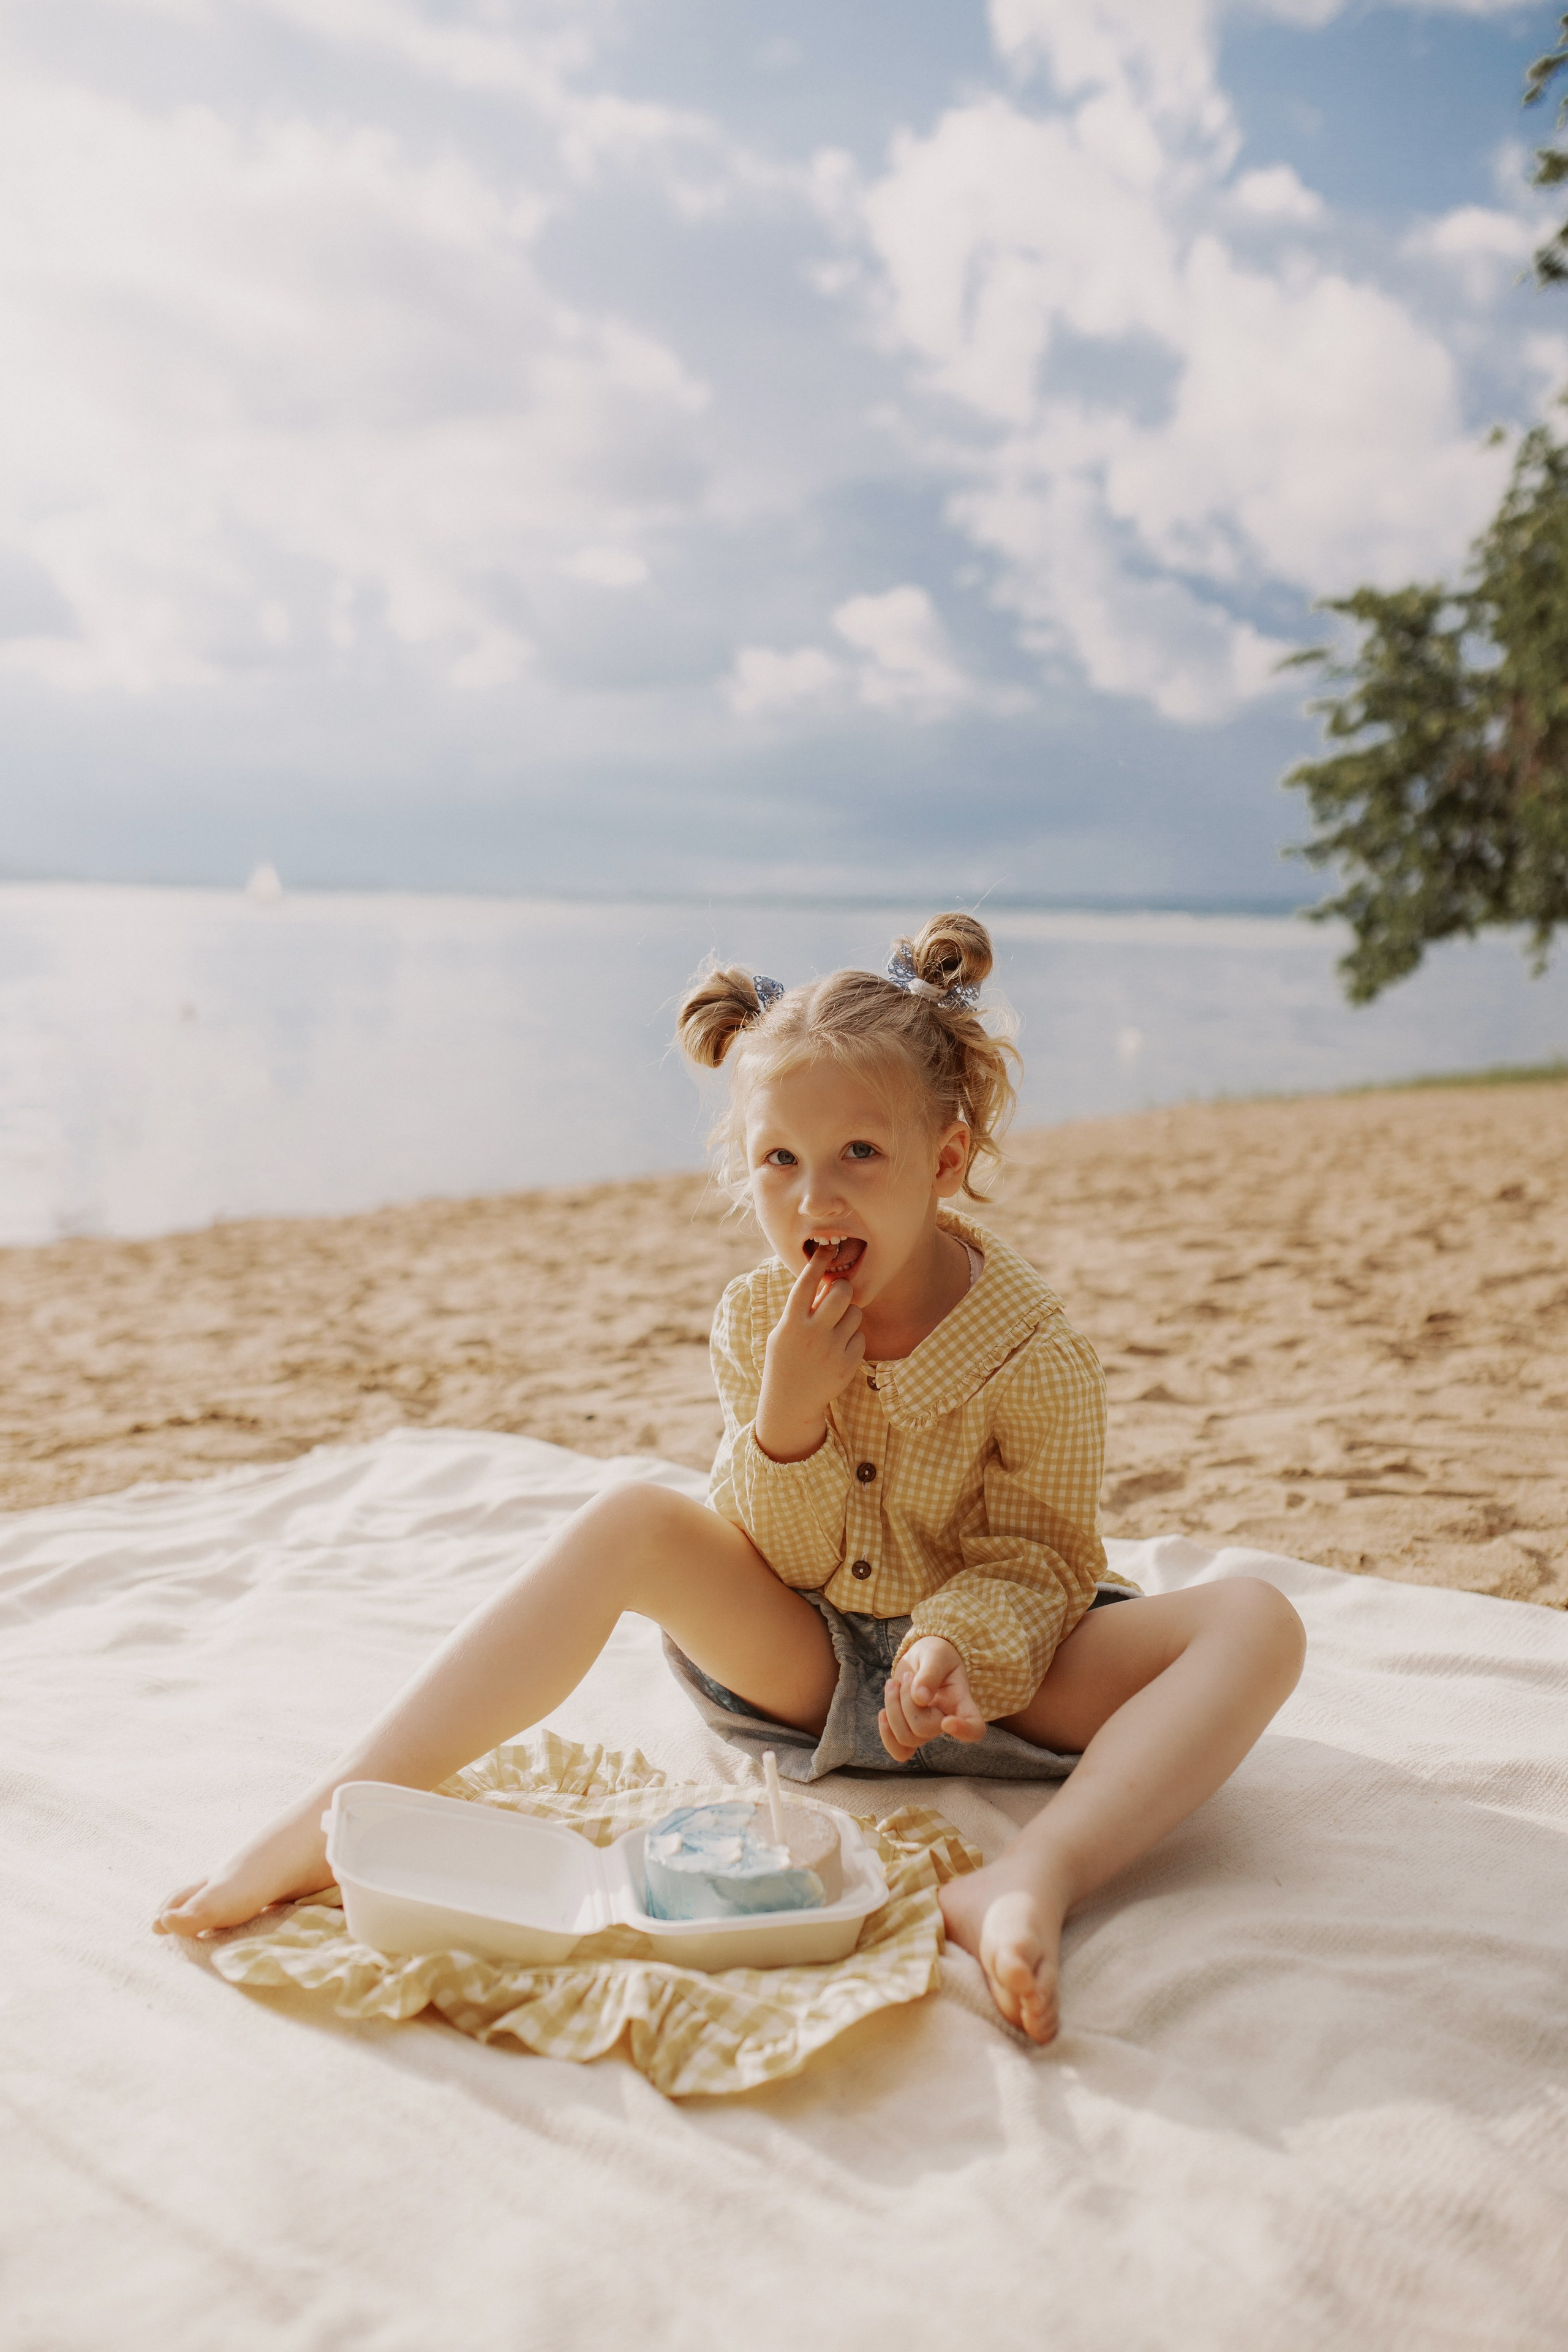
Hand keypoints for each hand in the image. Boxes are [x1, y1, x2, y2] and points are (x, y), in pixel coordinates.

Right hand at [754, 1248, 865, 1461]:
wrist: (792, 1402)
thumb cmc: (787, 1359)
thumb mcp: (784, 1333)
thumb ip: (801, 1310)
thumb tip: (825, 1282)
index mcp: (791, 1324)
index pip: (805, 1284)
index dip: (817, 1263)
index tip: (827, 1249)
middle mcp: (812, 1335)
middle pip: (841, 1293)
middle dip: (843, 1288)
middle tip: (839, 1292)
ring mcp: (831, 1350)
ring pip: (855, 1314)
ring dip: (849, 1315)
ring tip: (835, 1328)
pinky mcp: (847, 1364)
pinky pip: (860, 1337)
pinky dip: (852, 1338)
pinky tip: (839, 1349)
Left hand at [878, 1636, 985, 1761]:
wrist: (922, 1657)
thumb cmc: (936, 1655)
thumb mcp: (936, 1655)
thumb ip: (930, 1673)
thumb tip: (920, 1698)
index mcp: (962, 1703)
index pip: (974, 1728)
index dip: (964, 1731)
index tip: (947, 1722)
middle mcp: (947, 1721)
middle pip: (925, 1729)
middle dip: (906, 1701)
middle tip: (907, 1677)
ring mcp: (928, 1729)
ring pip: (907, 1738)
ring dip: (893, 1708)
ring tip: (894, 1684)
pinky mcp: (910, 1731)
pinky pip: (900, 1751)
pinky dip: (886, 1735)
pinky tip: (883, 1713)